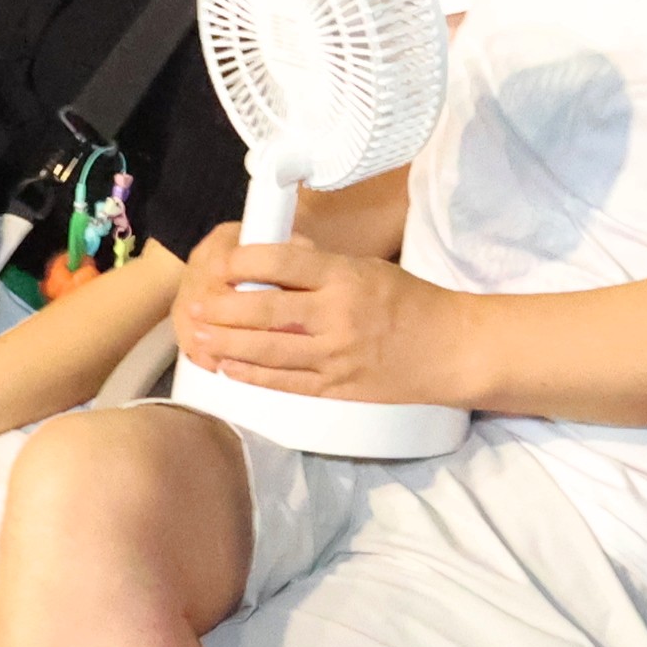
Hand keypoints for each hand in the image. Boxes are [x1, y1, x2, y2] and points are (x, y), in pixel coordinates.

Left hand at [168, 223, 451, 403]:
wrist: (450, 350)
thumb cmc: (411, 302)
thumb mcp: (369, 268)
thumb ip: (321, 267)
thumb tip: (273, 258)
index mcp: (345, 277)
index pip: (284, 261)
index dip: (246, 260)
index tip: (222, 261)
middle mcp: (336, 316)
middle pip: (265, 310)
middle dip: (223, 307)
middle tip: (196, 303)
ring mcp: (335, 356)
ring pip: (268, 351)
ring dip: (228, 343)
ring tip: (201, 335)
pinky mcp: (336, 388)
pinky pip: (284, 383)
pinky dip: (252, 376)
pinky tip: (229, 368)